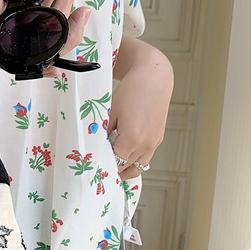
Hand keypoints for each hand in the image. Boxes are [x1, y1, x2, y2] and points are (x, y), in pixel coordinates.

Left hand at [108, 37, 172, 178]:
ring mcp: (154, 143)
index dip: (103, 166)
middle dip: (112, 169)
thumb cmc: (131, 92)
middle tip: (98, 169)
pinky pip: (145, 158)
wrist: (154, 78)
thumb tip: (96, 148)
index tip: (92, 168)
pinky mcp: (158, 139)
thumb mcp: (110, 112)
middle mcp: (146, 144)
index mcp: (132, 138)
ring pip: (138, 167)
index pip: (115, 162)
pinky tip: (123, 158)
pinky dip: (134, 161)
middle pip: (126, 167)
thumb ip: (103, 134)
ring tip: (111, 170)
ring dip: (125, 170)